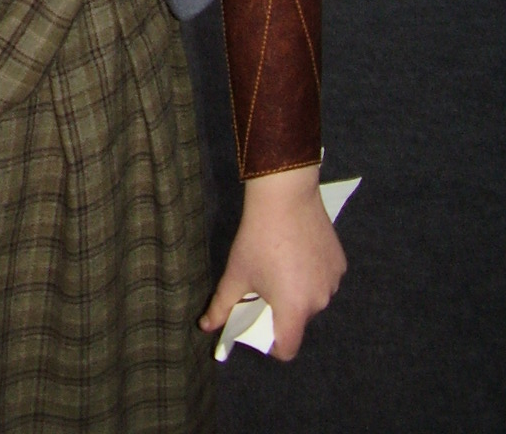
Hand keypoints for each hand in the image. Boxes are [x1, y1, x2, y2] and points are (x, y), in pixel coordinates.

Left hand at [199, 164, 345, 359]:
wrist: (285, 196)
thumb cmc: (257, 238)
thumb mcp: (236, 273)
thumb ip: (221, 305)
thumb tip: (205, 326)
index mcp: (294, 311)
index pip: (287, 349)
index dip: (271, 344)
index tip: (260, 323)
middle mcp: (319, 303)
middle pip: (298, 320)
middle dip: (282, 310)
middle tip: (265, 284)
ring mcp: (333, 283)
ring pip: (312, 299)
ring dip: (299, 291)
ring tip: (282, 264)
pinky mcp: (340, 264)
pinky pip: (324, 280)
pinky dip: (312, 274)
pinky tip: (299, 252)